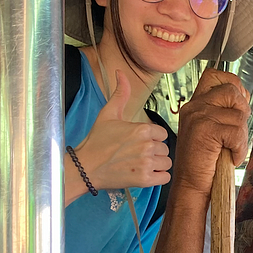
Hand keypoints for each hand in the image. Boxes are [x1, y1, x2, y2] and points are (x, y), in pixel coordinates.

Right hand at [74, 69, 172, 190]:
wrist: (86, 166)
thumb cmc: (97, 141)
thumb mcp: (108, 113)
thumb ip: (120, 93)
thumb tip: (120, 72)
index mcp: (142, 129)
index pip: (161, 134)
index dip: (152, 138)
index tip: (138, 142)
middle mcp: (147, 146)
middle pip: (165, 149)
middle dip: (154, 152)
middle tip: (136, 154)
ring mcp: (146, 164)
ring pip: (166, 163)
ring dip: (157, 165)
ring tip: (140, 164)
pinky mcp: (144, 180)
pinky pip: (165, 178)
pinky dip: (158, 177)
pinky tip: (145, 173)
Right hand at [172, 69, 250, 197]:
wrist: (190, 186)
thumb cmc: (204, 162)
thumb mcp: (212, 131)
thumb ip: (223, 112)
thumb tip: (244, 97)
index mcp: (195, 104)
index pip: (214, 75)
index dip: (233, 84)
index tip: (239, 104)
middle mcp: (194, 106)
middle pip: (231, 90)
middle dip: (243, 110)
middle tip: (238, 132)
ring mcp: (198, 116)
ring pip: (238, 114)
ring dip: (242, 135)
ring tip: (232, 149)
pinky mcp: (205, 130)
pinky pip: (237, 131)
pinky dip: (240, 148)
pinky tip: (232, 157)